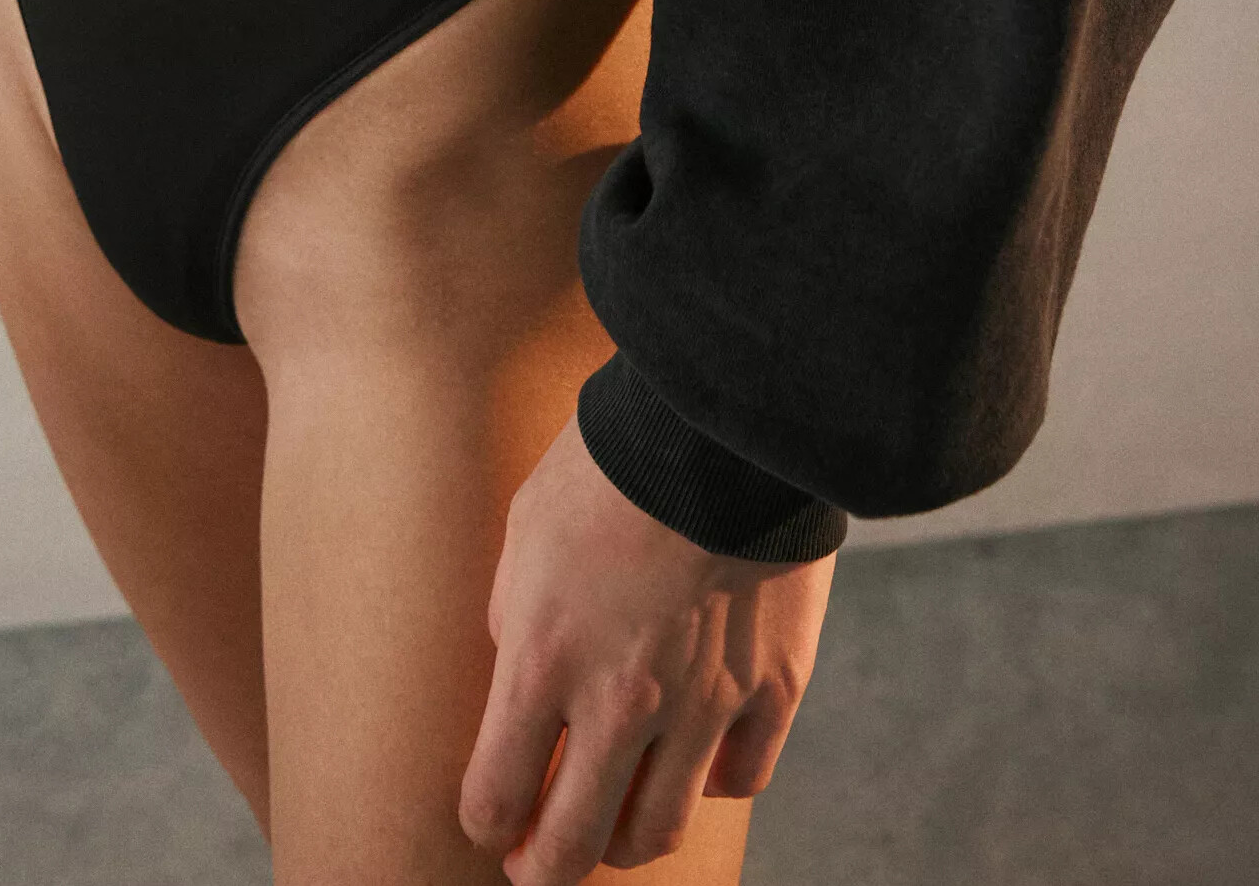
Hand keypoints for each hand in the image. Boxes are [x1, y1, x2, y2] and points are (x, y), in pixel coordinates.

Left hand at [459, 414, 836, 880]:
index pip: (495, 798)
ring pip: (658, 831)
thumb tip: (521, 668)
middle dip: (544, 867)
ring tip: (612, 824)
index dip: (486, 822)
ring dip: (624, 842)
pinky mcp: (772, 686)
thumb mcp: (525, 530)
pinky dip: (715, 783)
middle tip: (537, 861)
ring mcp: (703, 704)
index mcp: (543, 661)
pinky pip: (741, 779)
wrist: (719, 417)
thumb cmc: (608, 458)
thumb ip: (517, 616)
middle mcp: (621, 703)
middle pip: (574, 847)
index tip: (490, 818)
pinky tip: (698, 762)